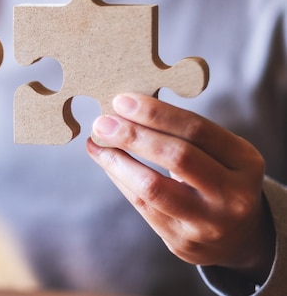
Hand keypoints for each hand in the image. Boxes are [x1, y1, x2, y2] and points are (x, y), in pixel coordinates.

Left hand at [86, 93, 274, 283]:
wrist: (237, 237)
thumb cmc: (218, 179)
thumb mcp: (220, 154)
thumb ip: (183, 133)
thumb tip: (126, 109)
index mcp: (245, 161)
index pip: (197, 130)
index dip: (156, 113)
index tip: (122, 101)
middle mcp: (233, 195)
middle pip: (178, 156)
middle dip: (133, 135)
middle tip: (102, 122)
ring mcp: (208, 223)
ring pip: (153, 186)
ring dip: (117, 160)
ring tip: (96, 141)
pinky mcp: (182, 241)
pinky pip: (142, 205)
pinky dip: (118, 178)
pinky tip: (105, 161)